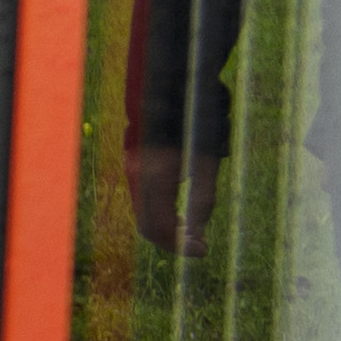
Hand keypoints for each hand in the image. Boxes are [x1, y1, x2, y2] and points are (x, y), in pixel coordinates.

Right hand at [132, 131, 210, 254]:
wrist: (172, 89)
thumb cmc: (195, 122)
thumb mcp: (208, 162)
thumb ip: (204, 199)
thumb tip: (200, 230)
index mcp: (154, 179)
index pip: (158, 228)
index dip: (180, 246)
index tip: (204, 251)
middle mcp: (137, 178)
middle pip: (147, 225)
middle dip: (174, 240)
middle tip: (201, 244)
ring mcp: (133, 171)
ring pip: (145, 214)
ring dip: (168, 227)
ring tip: (192, 229)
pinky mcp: (136, 166)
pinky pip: (144, 201)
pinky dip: (161, 213)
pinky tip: (179, 212)